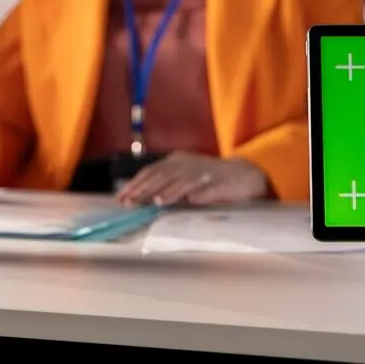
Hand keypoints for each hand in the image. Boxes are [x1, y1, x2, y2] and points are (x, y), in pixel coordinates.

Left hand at [116, 152, 268, 206]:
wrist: (242, 176)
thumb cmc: (210, 180)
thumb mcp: (184, 179)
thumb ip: (166, 185)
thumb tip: (141, 197)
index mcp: (176, 161)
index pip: (151, 171)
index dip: (135, 183)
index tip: (121, 197)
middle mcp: (186, 163)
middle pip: (160, 175)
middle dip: (143, 189)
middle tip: (129, 202)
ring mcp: (201, 171)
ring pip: (178, 180)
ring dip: (164, 190)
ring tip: (151, 202)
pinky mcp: (216, 181)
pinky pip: (200, 187)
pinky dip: (189, 192)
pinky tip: (182, 200)